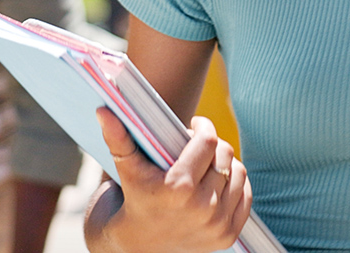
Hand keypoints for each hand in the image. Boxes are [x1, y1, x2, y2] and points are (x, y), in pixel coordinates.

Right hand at [87, 108, 249, 252]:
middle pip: (225, 154)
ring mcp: (217, 225)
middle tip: (197, 147)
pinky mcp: (227, 236)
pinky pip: (245, 195)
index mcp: (179, 188)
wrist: (134, 250)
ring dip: (224, 163)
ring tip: (206, 164)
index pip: (208, 141)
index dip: (203, 127)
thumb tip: (104, 109)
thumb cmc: (131, 202)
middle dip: (212, 145)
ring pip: (238, 172)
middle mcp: (202, 208)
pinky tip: (216, 182)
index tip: (194, 126)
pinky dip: (234, 185)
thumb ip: (117, 138)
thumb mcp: (126, 170)